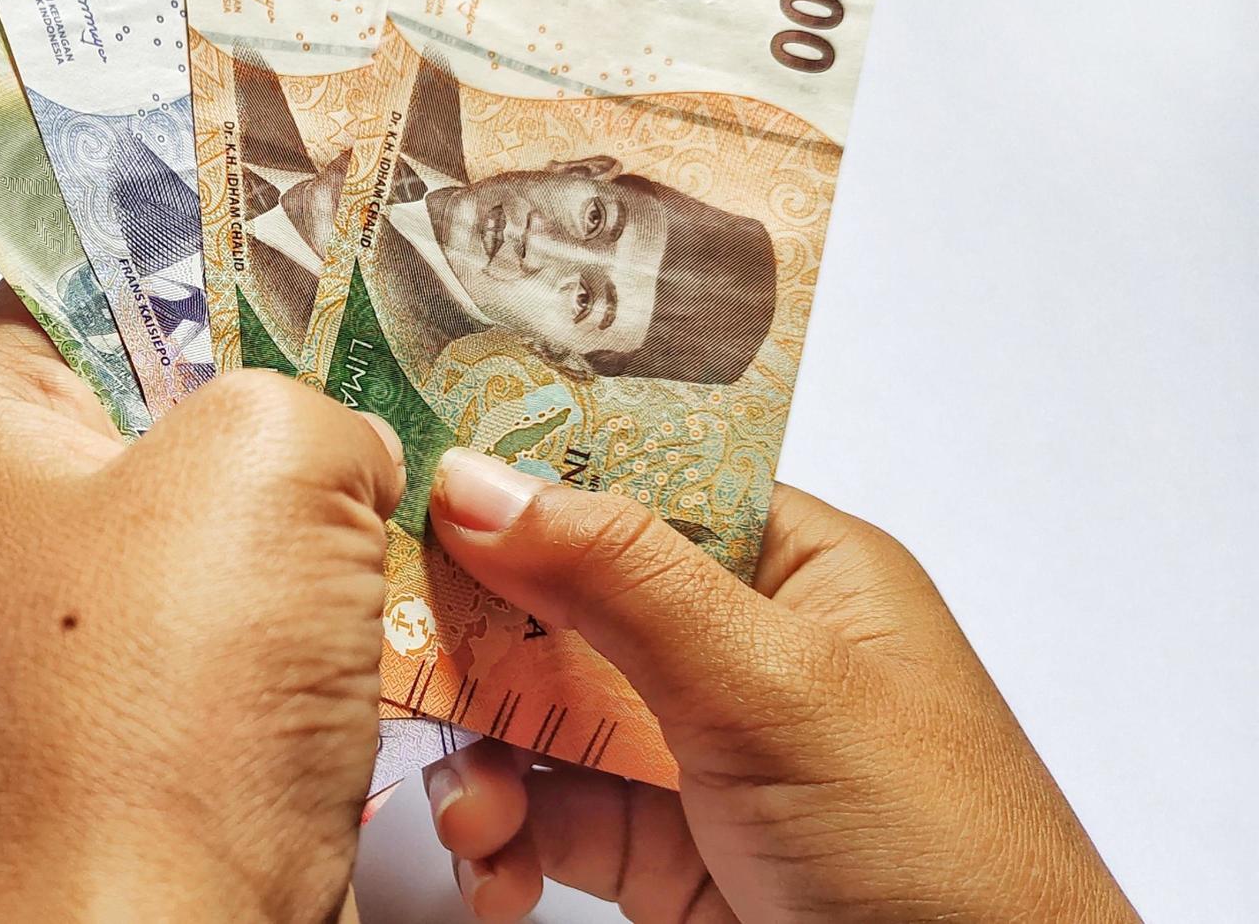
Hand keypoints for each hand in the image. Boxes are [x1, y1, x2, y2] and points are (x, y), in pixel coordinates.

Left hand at [0, 287, 403, 920]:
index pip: (62, 281)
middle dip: (284, 386)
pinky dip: (333, 617)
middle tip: (391, 346)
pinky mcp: (159, 732)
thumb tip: (348, 444)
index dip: (177, 236)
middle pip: (161, 407)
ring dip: (327, 516)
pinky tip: (409, 598)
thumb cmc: (164, 713)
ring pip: (229, 530)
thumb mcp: (264, 459)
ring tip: (419, 474)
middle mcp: (11, 539)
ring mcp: (84, 645)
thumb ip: (313, 396)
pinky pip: (261, 634)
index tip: (287, 213)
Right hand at [418, 448, 1137, 921]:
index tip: (418, 477)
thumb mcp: (774, 688)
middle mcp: (739, 650)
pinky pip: (543, 814)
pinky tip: (498, 864)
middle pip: (563, 599)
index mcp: (797, 570)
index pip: (638, 482)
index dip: (528, 476)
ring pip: (536, 713)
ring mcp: (694, 753)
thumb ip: (623, 578)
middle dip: (478, 637)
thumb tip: (480, 481)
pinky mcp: (659, 852)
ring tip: (478, 809)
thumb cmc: (942, 854)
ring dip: (483, 754)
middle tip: (398, 650)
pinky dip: (502, 835)